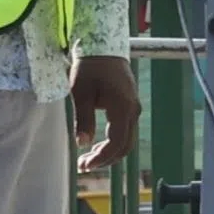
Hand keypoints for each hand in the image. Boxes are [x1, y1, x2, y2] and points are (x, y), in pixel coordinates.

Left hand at [69, 52, 137, 174]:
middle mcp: (132, 111)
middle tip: (84, 165)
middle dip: (105, 159)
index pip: (116, 143)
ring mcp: (133, 108)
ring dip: (109, 152)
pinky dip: (112, 142)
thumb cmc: (90, 67)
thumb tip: (83, 143)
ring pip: (126, 140)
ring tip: (88, 158)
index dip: (101, 158)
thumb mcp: (80, 92)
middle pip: (124, 146)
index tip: (85, 165)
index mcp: (122, 108)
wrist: (103, 47)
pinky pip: (125, 131)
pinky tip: (97, 144)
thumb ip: (83, 119)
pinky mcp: (129, 106)